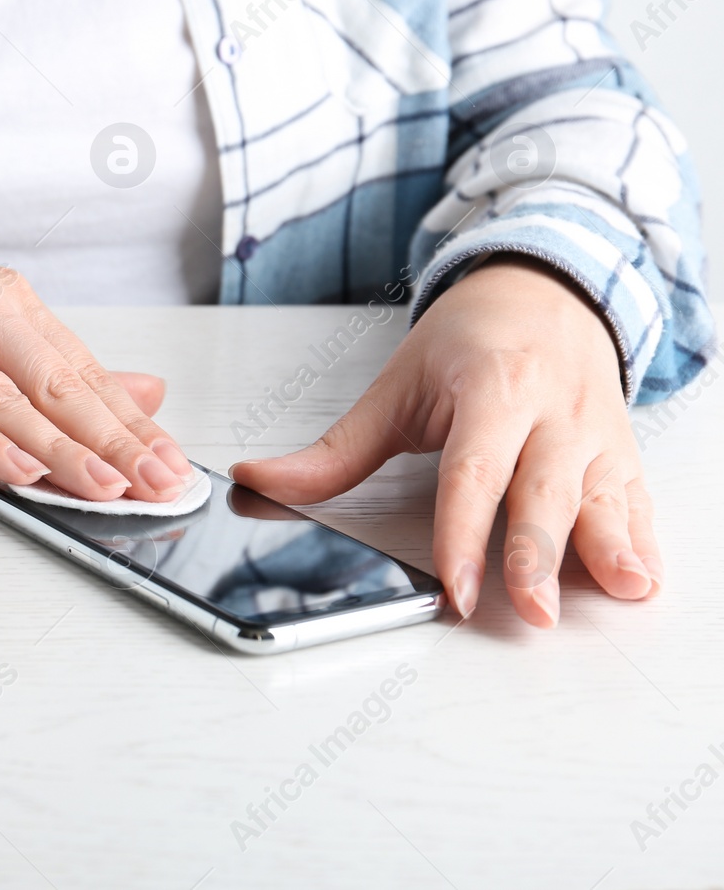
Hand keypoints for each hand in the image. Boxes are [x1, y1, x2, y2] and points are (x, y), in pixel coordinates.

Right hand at [0, 247, 192, 500]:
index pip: (82, 368)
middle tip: (156, 481)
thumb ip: (56, 371)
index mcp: (6, 296)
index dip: (131, 420)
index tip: (171, 463)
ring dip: (56, 447)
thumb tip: (146, 395)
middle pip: (53, 380)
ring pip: (1, 395)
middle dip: (112, 438)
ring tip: (101, 484)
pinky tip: (17, 467)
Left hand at [231, 255, 658, 627]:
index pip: (473, 471)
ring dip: (609, 546)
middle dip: (537, 553)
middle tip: (531, 610)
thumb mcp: (397, 386)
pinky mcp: (623, 452)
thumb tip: (259, 482)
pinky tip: (641, 576)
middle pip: (542, 491)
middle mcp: (550, 410)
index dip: (462, 532)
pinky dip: (641, 539)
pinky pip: (635, 499)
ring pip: (602, 495)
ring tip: (621, 589)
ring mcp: (593, 432)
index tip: (456, 586)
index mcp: (491, 389)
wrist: (545, 290)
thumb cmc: (470, 341)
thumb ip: (336, 451)